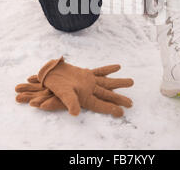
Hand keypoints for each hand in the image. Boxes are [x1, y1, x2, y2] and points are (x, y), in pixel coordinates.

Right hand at [16, 57, 133, 116]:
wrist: (48, 74)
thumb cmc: (54, 85)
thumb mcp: (62, 94)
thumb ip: (70, 102)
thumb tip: (75, 113)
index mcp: (85, 97)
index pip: (101, 104)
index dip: (111, 108)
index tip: (122, 113)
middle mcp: (89, 90)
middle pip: (107, 95)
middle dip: (119, 98)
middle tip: (131, 103)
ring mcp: (89, 82)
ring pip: (107, 83)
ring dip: (118, 83)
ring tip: (131, 82)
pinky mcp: (86, 74)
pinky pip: (100, 71)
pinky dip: (108, 69)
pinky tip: (118, 67)